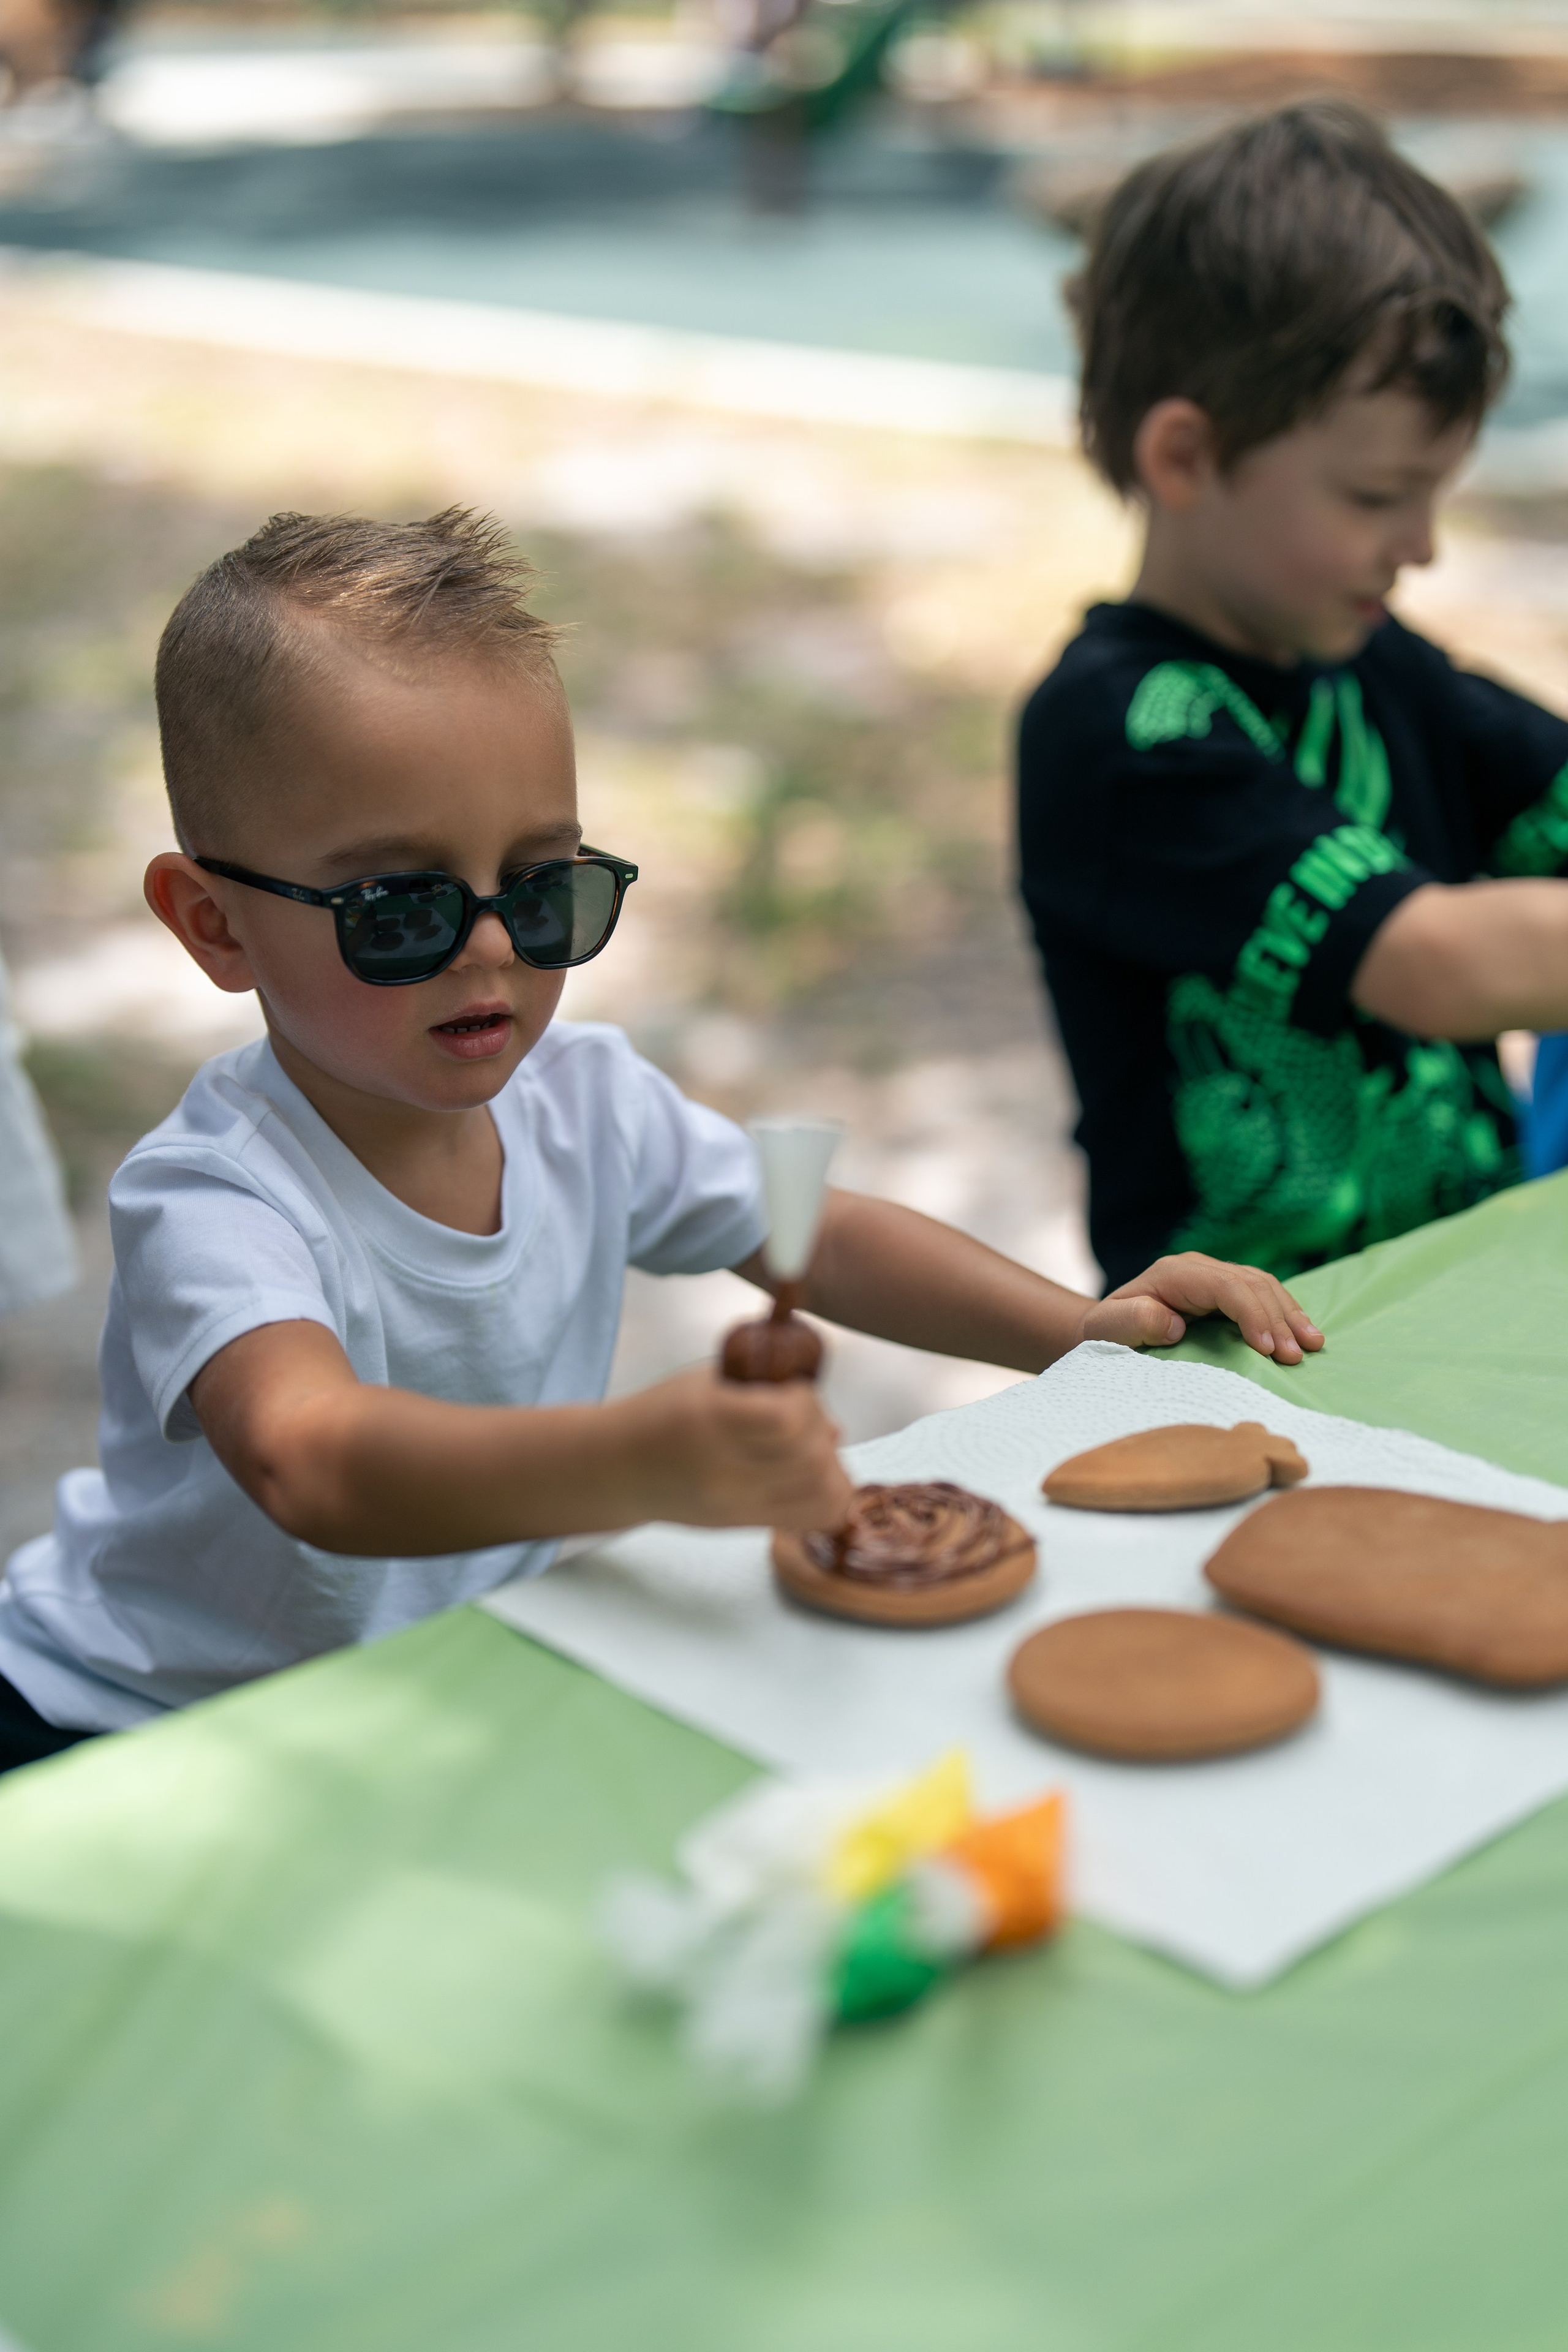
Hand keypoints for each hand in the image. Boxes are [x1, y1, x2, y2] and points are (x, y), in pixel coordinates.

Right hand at [612, 1365, 853, 1530]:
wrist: (616, 1467)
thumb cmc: (661, 1412)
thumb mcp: (708, 1383)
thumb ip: (769, 1395)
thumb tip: (833, 1428)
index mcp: (711, 1420)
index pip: (788, 1420)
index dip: (806, 1401)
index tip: (793, 1393)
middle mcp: (724, 1470)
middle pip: (813, 1460)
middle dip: (821, 1433)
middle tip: (805, 1422)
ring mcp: (734, 1505)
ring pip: (821, 1497)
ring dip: (830, 1468)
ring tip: (810, 1450)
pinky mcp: (741, 1525)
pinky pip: (809, 1520)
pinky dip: (824, 1498)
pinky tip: (809, 1477)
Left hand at [1079, 1254, 1324, 1364]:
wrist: (1104, 1327)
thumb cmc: (1105, 1332)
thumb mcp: (1108, 1328)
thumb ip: (1134, 1321)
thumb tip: (1173, 1322)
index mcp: (1174, 1273)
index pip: (1225, 1286)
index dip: (1251, 1314)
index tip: (1268, 1349)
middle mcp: (1199, 1268)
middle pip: (1251, 1284)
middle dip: (1278, 1320)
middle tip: (1296, 1357)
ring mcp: (1214, 1276)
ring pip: (1264, 1286)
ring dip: (1290, 1315)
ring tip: (1313, 1345)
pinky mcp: (1225, 1290)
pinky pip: (1263, 1295)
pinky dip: (1285, 1313)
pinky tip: (1304, 1334)